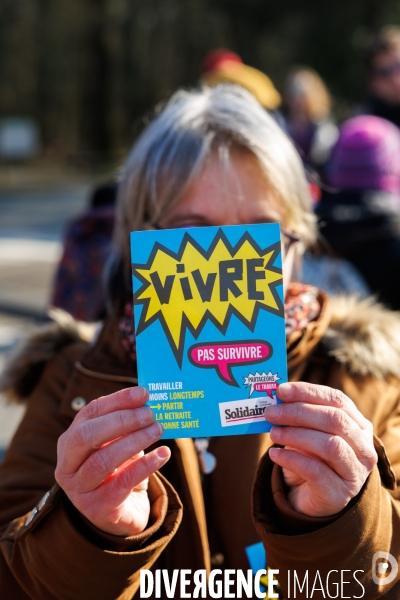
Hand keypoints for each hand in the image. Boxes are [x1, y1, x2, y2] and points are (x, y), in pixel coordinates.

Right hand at [55, 387, 169, 535]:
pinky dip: (146, 466)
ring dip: (134, 441)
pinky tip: (163, 454)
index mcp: (70, 441)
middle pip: (87, 436)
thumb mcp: (118, 444)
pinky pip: (122, 483)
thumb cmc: (118, 470)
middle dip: (121, 420)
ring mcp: (80, 489)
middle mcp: (68, 465)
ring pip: (103, 460)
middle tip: (150, 414)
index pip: (90, 413)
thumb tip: (147, 401)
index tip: (143, 393)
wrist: (121, 514)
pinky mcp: (98, 508)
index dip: (117, 400)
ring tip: (157, 430)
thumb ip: (126, 424)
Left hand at [265, 382, 377, 516]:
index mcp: (358, 425)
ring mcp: (355, 473)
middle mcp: (364, 448)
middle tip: (271, 412)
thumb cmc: (310, 457)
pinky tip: (274, 454)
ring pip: (330, 445)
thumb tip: (275, 399)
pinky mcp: (339, 494)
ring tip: (273, 433)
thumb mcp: (306, 433)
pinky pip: (315, 471)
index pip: (337, 399)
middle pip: (335, 420)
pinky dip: (291, 459)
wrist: (311, 498)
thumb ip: (297, 416)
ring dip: (296, 435)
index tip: (281, 390)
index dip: (308, 392)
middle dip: (299, 413)